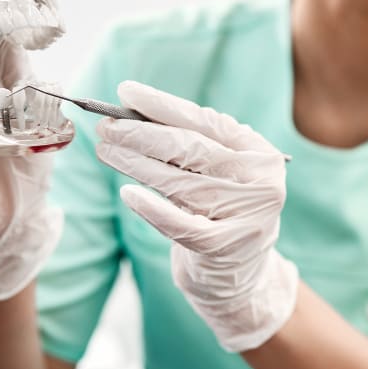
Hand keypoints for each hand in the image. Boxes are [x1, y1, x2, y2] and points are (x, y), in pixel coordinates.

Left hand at [95, 81, 298, 351]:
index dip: (164, 106)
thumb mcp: (217, 175)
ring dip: (136, 164)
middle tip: (106, 126)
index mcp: (261, 155)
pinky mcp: (224, 248)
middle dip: (142, 134)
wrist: (239, 276)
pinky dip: (151, 208)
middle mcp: (260, 184)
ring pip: (180, 184)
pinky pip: (179, 224)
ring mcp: (245, 218)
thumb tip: (132, 113)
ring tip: (106, 151)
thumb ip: (189, 146)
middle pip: (192, 150)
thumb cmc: (218, 213)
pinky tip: (127, 193)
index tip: (126, 92)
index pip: (207, 122)